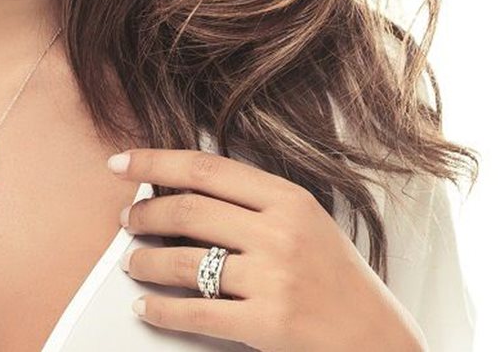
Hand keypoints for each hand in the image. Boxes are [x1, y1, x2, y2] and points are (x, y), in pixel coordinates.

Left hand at [109, 149, 424, 351]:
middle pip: (188, 211)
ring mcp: (273, 279)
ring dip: (145, 262)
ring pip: (184, 262)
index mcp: (291, 200)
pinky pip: (194, 313)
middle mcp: (281, 234)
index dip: (155, 162)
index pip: (207, 168)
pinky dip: (160, 310)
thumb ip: (256, 205)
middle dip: (143, 215)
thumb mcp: (307, 224)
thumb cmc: (337, 281)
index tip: (122, 164)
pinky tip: (146, 307)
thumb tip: (186, 191)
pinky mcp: (266, 323)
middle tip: (127, 220)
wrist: (375, 337)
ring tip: (132, 263)